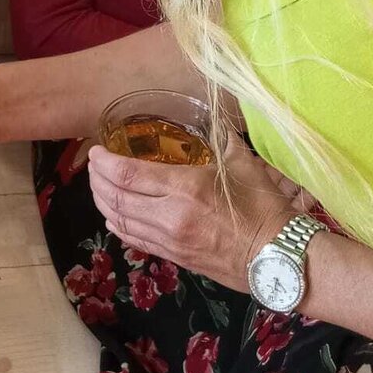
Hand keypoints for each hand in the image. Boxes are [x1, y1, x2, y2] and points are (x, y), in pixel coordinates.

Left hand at [86, 135, 297, 292]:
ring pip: (121, 221)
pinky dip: (119, 226)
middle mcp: (169, 215)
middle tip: (93, 167)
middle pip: (117, 198)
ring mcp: (170, 240)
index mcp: (184, 188)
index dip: (104, 162)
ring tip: (97, 188)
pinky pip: (136, 240)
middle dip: (98, 181)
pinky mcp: (176, 258)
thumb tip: (217, 115)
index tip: (95, 151)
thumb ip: (223, 138)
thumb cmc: (264, 208)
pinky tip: (113, 218)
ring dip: (104, 203)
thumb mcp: (243, 164)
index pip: (128, 174)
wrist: (279, 257)